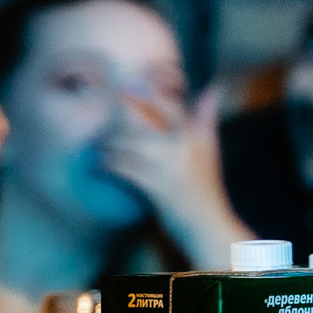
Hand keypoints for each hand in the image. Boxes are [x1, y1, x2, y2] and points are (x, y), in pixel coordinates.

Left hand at [99, 87, 252, 266]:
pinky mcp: (159, 187)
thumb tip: (214, 89)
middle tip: (100, 123)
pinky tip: (100, 164)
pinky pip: (126, 169)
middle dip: (116, 120)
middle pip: (142, 122)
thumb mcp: (211, 150)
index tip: (124, 86)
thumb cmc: (207, 189)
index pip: (168, 105)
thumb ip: (208, 118)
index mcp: (197, 135)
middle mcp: (185, 146)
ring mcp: (172, 167)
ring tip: (98, 144)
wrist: (210, 226)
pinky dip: (110, 165)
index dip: (146, 92)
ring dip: (109, 144)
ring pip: (129, 144)